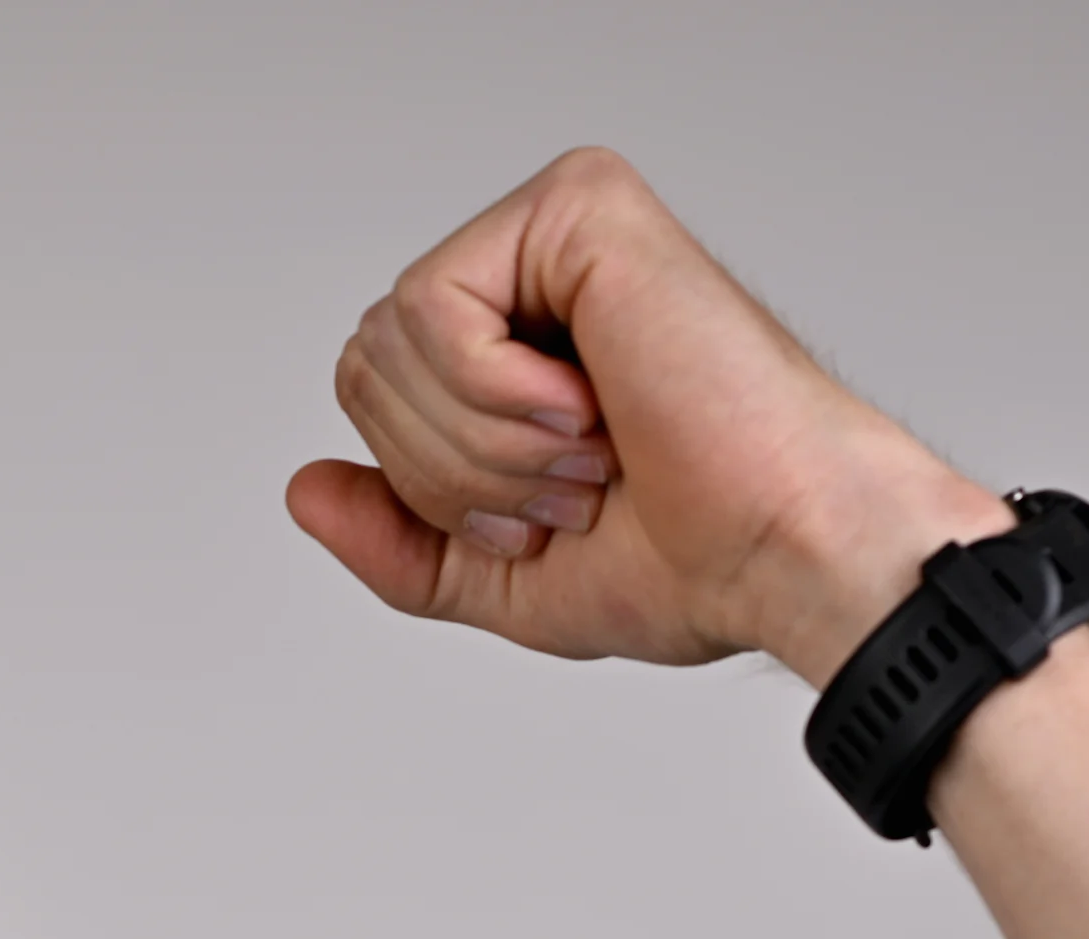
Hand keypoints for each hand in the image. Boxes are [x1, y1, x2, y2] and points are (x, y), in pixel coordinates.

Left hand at [288, 148, 1009, 687]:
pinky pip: (430, 306)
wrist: (783, 551)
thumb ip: (399, 540)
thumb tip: (304, 489)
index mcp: (519, 345)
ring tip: (592, 452)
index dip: (430, 484)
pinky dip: (494, 396)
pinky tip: (589, 404)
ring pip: (389, 338)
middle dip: (450, 470)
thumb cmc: (692, 560)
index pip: (372, 390)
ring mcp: (557, 231)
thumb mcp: (503, 579)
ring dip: (484, 443)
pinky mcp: (579, 208)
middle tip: (575, 486)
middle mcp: (534, 273)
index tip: (548, 513)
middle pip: (365, 363)